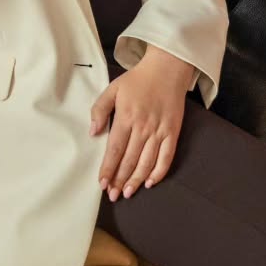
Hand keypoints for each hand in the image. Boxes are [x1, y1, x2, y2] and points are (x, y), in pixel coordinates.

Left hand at [89, 45, 195, 201]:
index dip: (108, 169)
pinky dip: (159, 171)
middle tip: (113, 195)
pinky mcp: (173, 131)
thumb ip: (100, 110)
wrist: (166, 69)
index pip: (114, 149)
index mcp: (126, 117)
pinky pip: (167, 156)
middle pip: (129, 160)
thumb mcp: (112, 89)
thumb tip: (93, 132)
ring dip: (137, 179)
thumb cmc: (136, 80)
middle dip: (120, 179)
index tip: (102, 183)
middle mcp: (143, 127)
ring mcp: (160, 130)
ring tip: (128, 192)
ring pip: (147, 161)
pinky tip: (150, 182)